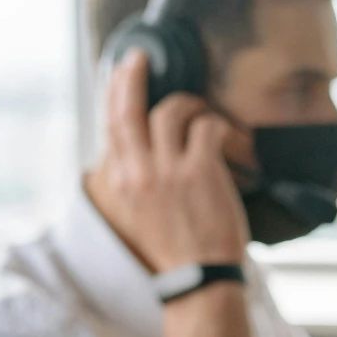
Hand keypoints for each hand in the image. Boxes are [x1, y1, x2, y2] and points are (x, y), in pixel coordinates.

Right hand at [92, 50, 249, 272]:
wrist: (199, 279)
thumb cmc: (175, 248)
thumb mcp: (141, 213)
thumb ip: (137, 179)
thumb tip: (141, 147)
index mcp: (121, 183)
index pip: (112, 125)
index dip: (116, 93)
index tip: (121, 73)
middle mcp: (138, 173)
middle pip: (128, 108)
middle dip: (132, 76)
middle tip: (141, 58)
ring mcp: (168, 171)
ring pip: (170, 111)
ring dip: (189, 104)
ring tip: (201, 112)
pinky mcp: (199, 172)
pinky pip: (206, 127)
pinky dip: (216, 125)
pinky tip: (223, 135)